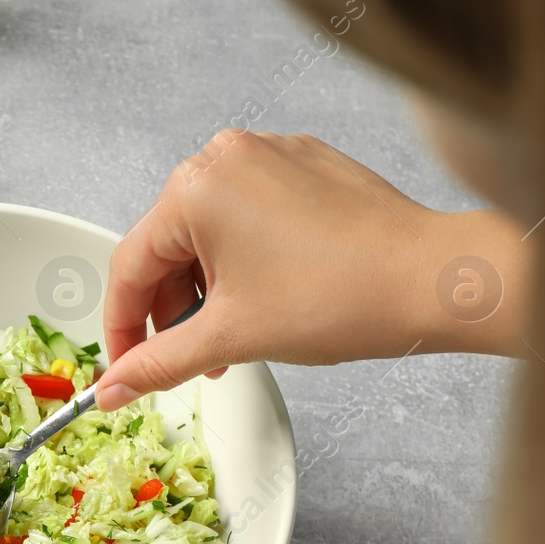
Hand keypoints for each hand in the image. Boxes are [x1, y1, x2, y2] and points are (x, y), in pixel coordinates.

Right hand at [96, 130, 527, 409]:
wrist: (432, 281)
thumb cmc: (341, 296)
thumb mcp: (230, 338)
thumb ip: (158, 363)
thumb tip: (112, 388)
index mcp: (196, 187)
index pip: (130, 265)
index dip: (122, 328)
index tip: (125, 370)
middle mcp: (227, 156)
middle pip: (168, 248)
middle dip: (175, 311)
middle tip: (194, 361)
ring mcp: (270, 155)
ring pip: (209, 234)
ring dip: (211, 290)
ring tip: (239, 336)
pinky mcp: (306, 165)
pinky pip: (250, 215)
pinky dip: (246, 261)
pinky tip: (271, 300)